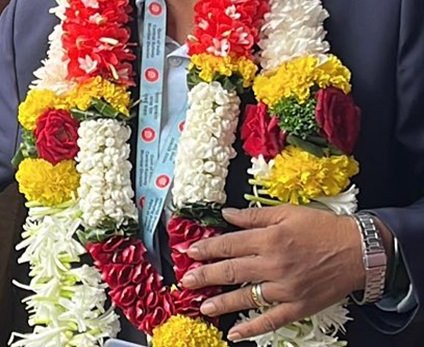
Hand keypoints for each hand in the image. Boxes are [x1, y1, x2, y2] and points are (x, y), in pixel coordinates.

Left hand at [180, 206, 364, 341]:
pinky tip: (235, 333)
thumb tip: (225, 214)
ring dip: (221, 302)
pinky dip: (252, 328)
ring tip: (202, 306)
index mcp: (270, 239)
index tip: (189, 252)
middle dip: (205, 276)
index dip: (206, 249)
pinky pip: (271, 320)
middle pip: (231, 271)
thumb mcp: (287, 213)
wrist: (360, 251)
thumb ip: (253, 216)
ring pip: (246, 297)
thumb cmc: (324, 229)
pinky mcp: (298, 306)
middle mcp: (274, 264)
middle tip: (186, 281)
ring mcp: (286, 288)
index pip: (229, 244)